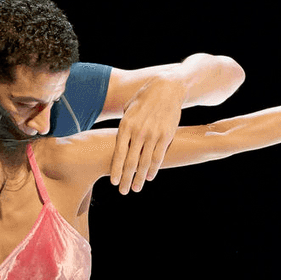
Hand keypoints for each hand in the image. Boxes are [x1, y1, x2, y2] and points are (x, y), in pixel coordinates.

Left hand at [109, 75, 185, 192]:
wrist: (167, 88)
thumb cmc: (144, 99)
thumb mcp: (129, 109)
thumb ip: (124, 127)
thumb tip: (121, 142)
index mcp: (125, 126)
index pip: (118, 153)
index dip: (115, 169)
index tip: (113, 181)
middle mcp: (138, 132)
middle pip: (130, 162)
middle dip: (125, 178)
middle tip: (122, 191)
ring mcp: (153, 134)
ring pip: (145, 162)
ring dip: (139, 178)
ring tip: (136, 188)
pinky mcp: (166, 135)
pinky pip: (159, 156)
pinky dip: (154, 168)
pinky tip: (150, 177)